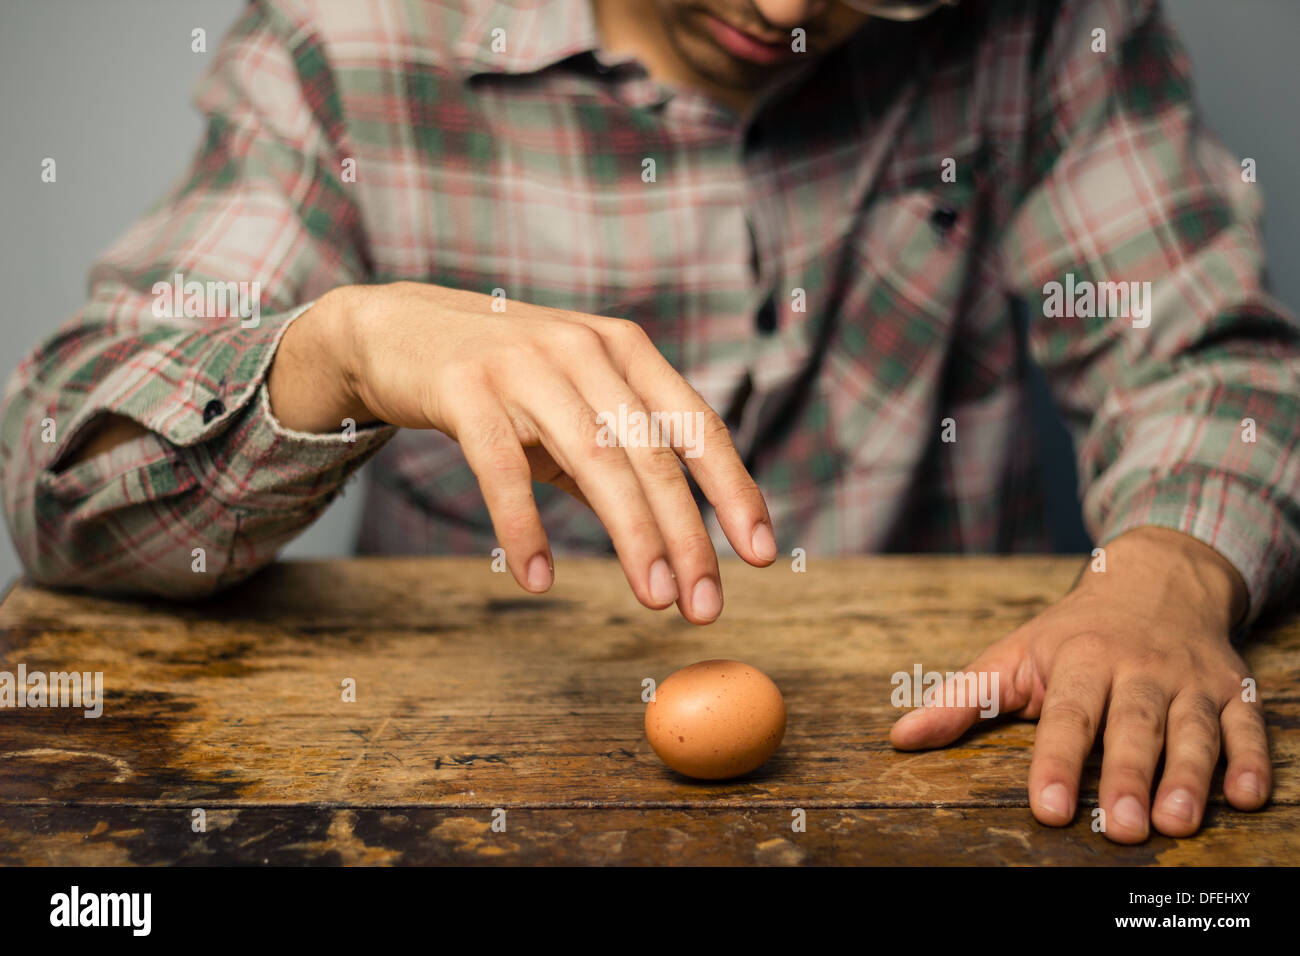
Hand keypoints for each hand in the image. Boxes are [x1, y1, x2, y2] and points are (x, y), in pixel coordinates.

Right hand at [268, 281, 776, 622]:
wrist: (396, 328)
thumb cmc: (502, 377)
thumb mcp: (574, 400)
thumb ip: (620, 451)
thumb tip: (675, 534)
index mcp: (625, 350)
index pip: (697, 425)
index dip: (734, 490)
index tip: (761, 554)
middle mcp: (585, 351)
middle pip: (654, 455)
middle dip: (688, 535)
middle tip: (706, 605)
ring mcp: (525, 365)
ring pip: (596, 460)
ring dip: (632, 537)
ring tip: (655, 599)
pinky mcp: (465, 388)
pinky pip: (501, 469)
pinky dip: (524, 528)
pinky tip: (539, 580)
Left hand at [889, 527, 1270, 842]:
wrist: (1155, 580)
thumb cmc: (1070, 634)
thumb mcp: (1014, 655)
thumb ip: (962, 699)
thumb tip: (900, 739)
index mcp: (1080, 659)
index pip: (1067, 715)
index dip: (1056, 761)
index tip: (1048, 807)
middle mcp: (1137, 668)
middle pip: (1133, 726)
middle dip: (1126, 776)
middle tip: (1120, 828)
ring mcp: (1188, 679)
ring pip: (1192, 729)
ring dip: (1189, 776)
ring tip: (1176, 822)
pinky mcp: (1231, 689)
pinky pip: (1248, 724)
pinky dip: (1254, 758)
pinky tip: (1248, 794)